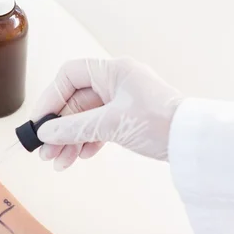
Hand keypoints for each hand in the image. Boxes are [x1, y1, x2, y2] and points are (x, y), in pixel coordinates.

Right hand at [32, 58, 182, 169]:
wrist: (194, 143)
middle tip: (45, 152)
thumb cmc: (160, 123)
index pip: (69, 76)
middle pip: (74, 103)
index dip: (51, 98)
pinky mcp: (126, 119)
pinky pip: (97, 129)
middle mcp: (115, 83)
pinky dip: (87, 143)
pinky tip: (81, 157)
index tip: (40, 122)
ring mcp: (120, 102)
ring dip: (69, 141)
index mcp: (113, 72)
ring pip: (84, 119)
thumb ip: (74, 128)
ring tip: (59, 162)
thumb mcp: (111, 124)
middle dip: (58, 129)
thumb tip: (44, 133)